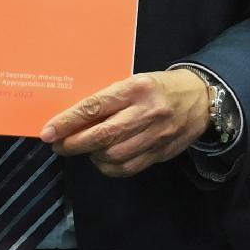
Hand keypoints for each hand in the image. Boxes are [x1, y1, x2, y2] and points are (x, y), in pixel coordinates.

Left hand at [44, 70, 212, 177]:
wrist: (202, 99)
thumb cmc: (160, 87)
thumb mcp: (135, 81)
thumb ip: (110, 99)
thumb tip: (73, 119)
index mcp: (137, 88)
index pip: (95, 107)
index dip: (68, 122)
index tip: (48, 131)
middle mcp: (147, 112)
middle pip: (102, 135)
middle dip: (74, 143)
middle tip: (58, 145)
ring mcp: (156, 135)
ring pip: (114, 155)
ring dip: (92, 156)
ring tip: (83, 149)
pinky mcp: (162, 152)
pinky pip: (128, 168)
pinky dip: (109, 167)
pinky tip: (102, 159)